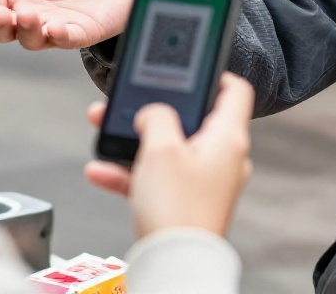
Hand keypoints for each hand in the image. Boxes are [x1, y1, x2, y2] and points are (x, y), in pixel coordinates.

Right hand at [84, 74, 255, 238]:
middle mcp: (223, 158)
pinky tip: (100, 170)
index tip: (186, 70)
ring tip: (105, 131)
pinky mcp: (186, 203)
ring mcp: (205, 183)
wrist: (172, 266)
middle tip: (130, 102)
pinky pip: (158, 179)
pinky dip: (132, 172)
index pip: (234, 91)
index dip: (212, 74)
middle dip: (156, 110)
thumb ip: (156, 117)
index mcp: (228, 138)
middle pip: (192, 119)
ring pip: (169, 150)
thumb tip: (152, 114)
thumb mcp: (161, 148)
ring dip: (136, 141)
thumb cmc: (176, 209)